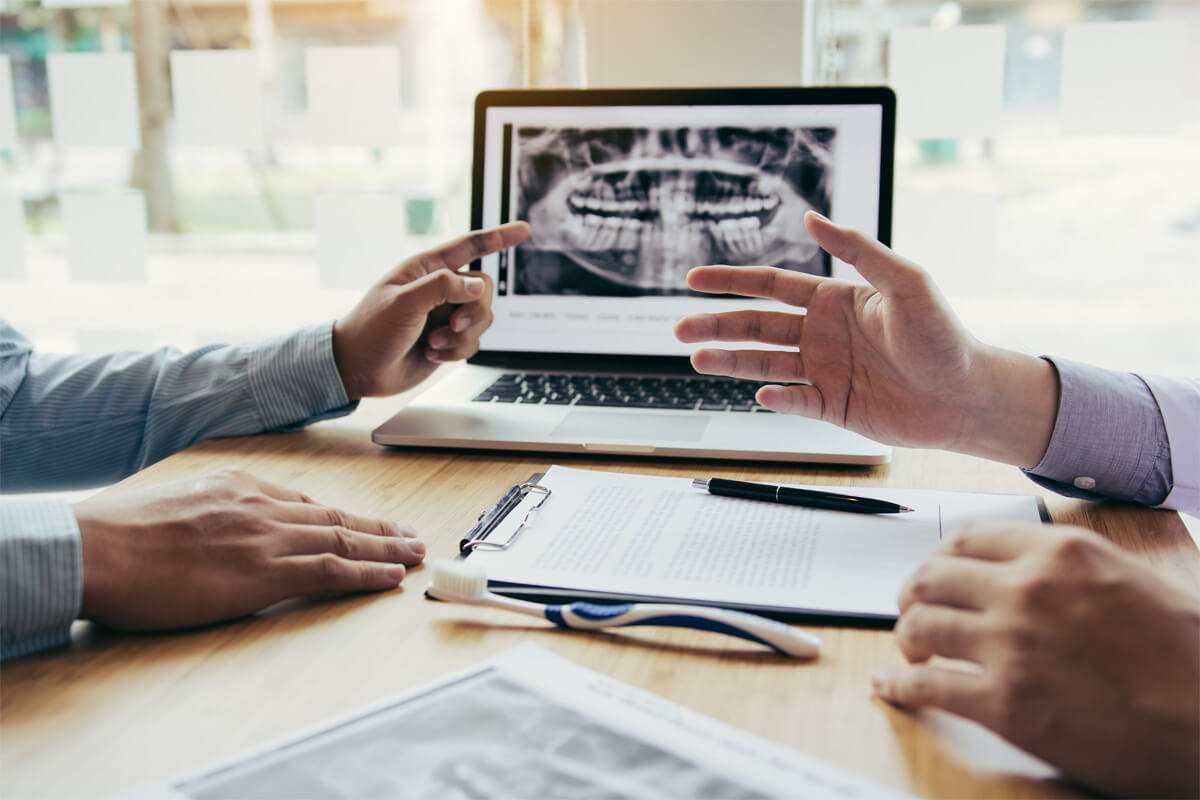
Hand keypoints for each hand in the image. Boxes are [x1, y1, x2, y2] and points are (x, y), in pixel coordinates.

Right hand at [73, 468, 426, 630]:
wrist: (95, 548)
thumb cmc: (118, 535)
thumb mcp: (175, 507)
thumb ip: (210, 515)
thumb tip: (220, 533)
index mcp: (238, 486)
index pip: (304, 503)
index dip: (341, 517)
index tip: (363, 525)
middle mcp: (261, 505)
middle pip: (335, 517)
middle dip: (378, 528)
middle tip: (410, 536)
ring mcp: (266, 537)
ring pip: (343, 540)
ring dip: (385, 549)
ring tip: (415, 554)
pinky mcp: (264, 573)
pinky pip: (330, 571)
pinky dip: (366, 573)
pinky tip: (391, 576)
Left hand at [333, 222, 530, 400]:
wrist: (358, 369)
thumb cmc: (370, 329)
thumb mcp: (403, 302)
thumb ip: (442, 288)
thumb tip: (478, 285)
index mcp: (426, 269)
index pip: (469, 246)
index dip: (498, 237)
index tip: (524, 230)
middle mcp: (440, 289)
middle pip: (484, 289)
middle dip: (473, 310)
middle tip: (452, 324)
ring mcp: (445, 315)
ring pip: (482, 318)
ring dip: (462, 335)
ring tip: (433, 343)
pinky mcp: (448, 340)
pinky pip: (473, 342)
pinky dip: (455, 351)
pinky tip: (432, 353)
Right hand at [673, 212, 1058, 467]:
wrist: (967, 396)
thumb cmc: (943, 337)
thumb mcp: (906, 282)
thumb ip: (859, 249)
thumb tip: (813, 217)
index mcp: (834, 300)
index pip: (770, 286)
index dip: (731, 282)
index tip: (694, 279)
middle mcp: (821, 334)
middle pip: (755, 326)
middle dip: (716, 325)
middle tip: (680, 328)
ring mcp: (823, 371)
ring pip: (763, 363)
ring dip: (729, 361)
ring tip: (698, 359)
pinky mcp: (831, 406)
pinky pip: (794, 401)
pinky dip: (776, 398)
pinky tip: (763, 394)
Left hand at [873, 523, 1199, 797]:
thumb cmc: (1188, 657)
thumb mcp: (1129, 581)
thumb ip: (1067, 570)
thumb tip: (1023, 572)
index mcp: (1059, 553)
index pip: (967, 538)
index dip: (940, 558)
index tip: (934, 572)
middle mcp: (1025, 589)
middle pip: (931, 579)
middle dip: (913, 595)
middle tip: (912, 610)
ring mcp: (1009, 645)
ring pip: (919, 627)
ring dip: (906, 640)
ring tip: (909, 651)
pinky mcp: (1004, 703)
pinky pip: (926, 687)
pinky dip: (898, 687)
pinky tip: (889, 688)